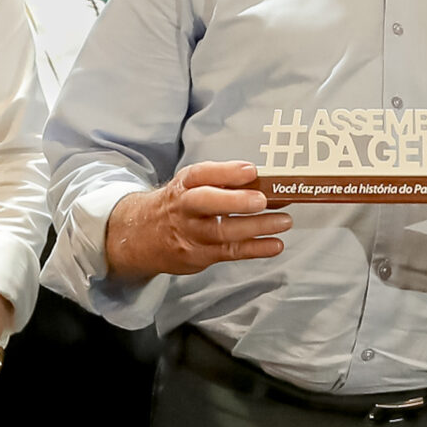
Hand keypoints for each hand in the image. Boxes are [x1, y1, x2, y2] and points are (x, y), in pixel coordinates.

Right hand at [103, 161, 291, 280]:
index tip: (251, 170)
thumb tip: (265, 179)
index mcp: (184, 184)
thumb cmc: (178, 205)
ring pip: (223, 231)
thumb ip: (222, 181)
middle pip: (207, 203)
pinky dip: (255, 249)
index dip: (226, 172)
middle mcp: (185, 208)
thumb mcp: (191, 185)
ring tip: (284, 221)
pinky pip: (230, 251)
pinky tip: (275, 244)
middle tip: (262, 200)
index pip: (202, 174)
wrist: (143, 235)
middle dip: (236, 201)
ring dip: (257, 227)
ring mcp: (191, 234)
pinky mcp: (200, 255)